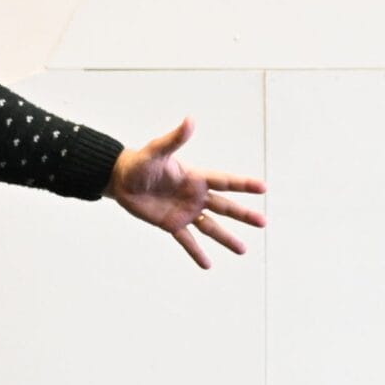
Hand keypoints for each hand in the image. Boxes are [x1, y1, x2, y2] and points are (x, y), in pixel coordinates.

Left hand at [108, 117, 267, 268]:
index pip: (225, 182)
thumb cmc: (139, 162)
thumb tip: (190, 120)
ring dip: (226, 238)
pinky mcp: (172, 224)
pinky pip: (187, 241)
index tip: (263, 188)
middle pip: (224, 207)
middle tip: (263, 223)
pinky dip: (196, 252)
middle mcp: (195, 196)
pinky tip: (208, 265)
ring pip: (211, 227)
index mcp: (195, 177)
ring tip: (243, 250)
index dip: (244, 184)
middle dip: (243, 215)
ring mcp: (185, 212)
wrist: (120, 179)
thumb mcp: (156, 151)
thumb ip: (175, 139)